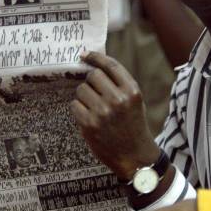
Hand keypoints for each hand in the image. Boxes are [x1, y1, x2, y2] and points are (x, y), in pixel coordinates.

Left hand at [71, 51, 159, 178]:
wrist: (135, 156)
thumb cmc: (133, 125)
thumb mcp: (134, 100)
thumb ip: (118, 83)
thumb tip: (93, 64)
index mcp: (132, 91)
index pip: (111, 65)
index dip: (95, 57)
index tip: (85, 55)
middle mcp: (118, 99)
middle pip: (93, 75)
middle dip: (91, 81)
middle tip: (95, 92)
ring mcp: (102, 112)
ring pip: (81, 89)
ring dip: (84, 96)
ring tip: (93, 107)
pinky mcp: (89, 124)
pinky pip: (74, 105)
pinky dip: (78, 109)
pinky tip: (88, 116)